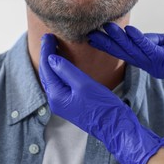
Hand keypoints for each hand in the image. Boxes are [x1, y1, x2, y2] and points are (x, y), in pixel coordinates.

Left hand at [39, 33, 163, 163]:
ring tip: (54, 47)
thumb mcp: (84, 85)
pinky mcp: (73, 103)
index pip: (47, 68)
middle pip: (47, 73)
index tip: (48, 35)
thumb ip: (66, 70)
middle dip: (47, 55)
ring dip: (53, 62)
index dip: (47, 50)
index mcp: (56, 96)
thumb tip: (51, 58)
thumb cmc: (102, 107)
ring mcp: (64, 103)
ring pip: (53, 78)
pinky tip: (64, 64)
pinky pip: (61, 83)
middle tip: (49, 38)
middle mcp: (56, 101)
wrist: (117, 127)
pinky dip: (60, 71)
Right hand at [87, 23, 163, 106]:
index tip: (93, 36)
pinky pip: (149, 49)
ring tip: (107, 27)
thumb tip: (134, 35)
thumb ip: (151, 41)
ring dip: (119, 39)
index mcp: (148, 60)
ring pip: (133, 51)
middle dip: (107, 43)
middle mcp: (149, 64)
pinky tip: (129, 30)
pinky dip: (138, 39)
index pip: (124, 51)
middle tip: (90, 35)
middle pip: (123, 53)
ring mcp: (157, 63)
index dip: (109, 44)